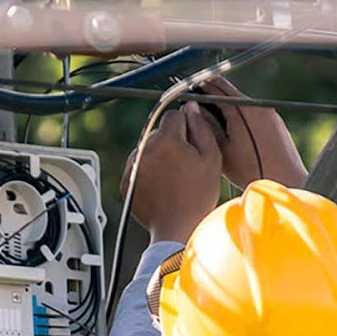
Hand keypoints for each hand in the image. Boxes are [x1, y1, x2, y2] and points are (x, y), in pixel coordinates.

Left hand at [123, 103, 222, 243]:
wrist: (177, 227)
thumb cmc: (198, 195)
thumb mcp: (211, 158)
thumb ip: (200, 128)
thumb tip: (190, 108)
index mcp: (166, 140)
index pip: (173, 116)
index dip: (185, 127)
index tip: (191, 143)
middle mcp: (144, 149)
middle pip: (158, 133)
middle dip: (170, 142)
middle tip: (184, 164)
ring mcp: (132, 166)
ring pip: (146, 149)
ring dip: (157, 156)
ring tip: (172, 178)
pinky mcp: (125, 181)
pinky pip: (137, 166)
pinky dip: (147, 171)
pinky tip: (161, 186)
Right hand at [196, 76, 307, 188]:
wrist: (285, 181)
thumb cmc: (251, 170)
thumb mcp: (221, 148)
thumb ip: (206, 124)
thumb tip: (194, 110)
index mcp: (242, 109)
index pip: (217, 85)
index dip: (200, 86)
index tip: (188, 90)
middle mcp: (257, 106)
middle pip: (229, 92)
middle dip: (211, 96)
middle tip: (194, 106)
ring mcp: (269, 113)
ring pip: (240, 103)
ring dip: (225, 107)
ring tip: (211, 121)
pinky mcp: (275, 122)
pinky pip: (252, 111)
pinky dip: (239, 116)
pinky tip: (231, 132)